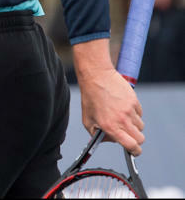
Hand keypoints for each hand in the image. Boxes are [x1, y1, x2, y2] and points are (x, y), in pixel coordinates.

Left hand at [73, 39, 144, 154]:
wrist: (96, 77)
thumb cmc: (90, 98)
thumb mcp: (87, 119)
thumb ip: (97, 134)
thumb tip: (109, 141)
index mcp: (110, 127)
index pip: (131, 145)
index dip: (135, 151)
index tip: (134, 150)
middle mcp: (122, 120)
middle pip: (140, 139)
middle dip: (135, 140)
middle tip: (127, 134)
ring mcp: (130, 110)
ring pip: (140, 126)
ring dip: (134, 125)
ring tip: (121, 117)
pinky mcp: (134, 101)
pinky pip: (140, 114)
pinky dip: (134, 114)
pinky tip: (123, 107)